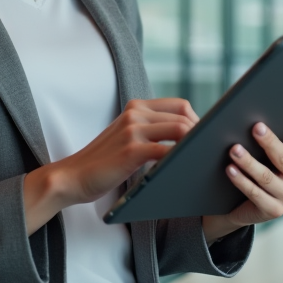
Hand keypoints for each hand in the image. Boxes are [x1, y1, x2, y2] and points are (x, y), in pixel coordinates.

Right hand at [23, 98, 197, 233]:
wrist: (72, 176)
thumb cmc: (104, 162)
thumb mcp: (128, 137)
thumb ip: (151, 131)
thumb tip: (187, 136)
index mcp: (136, 107)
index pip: (180, 105)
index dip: (198, 121)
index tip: (205, 140)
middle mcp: (135, 113)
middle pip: (184, 116)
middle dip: (201, 135)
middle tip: (209, 154)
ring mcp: (133, 130)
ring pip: (180, 130)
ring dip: (195, 146)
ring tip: (202, 161)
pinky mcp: (131, 150)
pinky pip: (167, 151)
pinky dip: (180, 160)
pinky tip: (184, 171)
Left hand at [202, 102, 282, 241]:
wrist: (245, 207)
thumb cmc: (257, 172)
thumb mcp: (268, 157)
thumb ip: (270, 140)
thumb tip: (258, 116)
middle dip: (269, 142)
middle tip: (255, 127)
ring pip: (266, 177)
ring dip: (249, 162)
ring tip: (234, 149)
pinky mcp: (273, 211)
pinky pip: (255, 193)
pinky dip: (241, 180)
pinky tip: (230, 169)